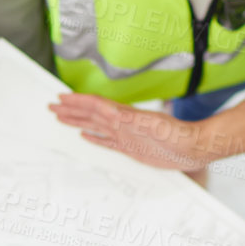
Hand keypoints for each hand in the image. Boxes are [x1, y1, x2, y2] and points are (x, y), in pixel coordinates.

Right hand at [49, 93, 209, 170]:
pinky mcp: (129, 147)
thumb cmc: (177, 136)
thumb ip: (131, 120)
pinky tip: (85, 136)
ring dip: (78, 120)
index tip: (60, 98)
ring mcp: (124, 135)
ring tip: (61, 117)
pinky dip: (94, 138)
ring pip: (95, 125)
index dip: (77, 102)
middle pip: (90, 114)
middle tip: (52, 106)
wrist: (192, 147)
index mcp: (124, 116)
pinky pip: (106, 141)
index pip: (95, 105)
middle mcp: (121, 123)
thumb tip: (111, 113)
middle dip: (71, 109)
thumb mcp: (152, 126)